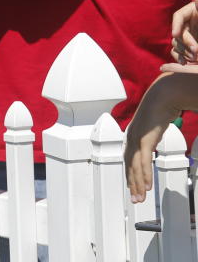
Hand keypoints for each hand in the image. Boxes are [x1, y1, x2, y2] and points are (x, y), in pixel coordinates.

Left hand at [124, 73, 189, 202]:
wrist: (164, 94)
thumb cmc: (161, 107)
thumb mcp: (155, 125)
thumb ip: (152, 135)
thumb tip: (154, 142)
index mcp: (132, 135)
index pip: (129, 160)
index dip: (131, 175)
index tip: (134, 187)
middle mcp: (130, 137)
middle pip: (129, 166)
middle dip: (132, 184)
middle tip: (135, 199)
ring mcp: (136, 138)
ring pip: (135, 167)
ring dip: (138, 184)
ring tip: (141, 198)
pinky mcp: (144, 139)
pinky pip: (143, 161)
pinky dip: (144, 174)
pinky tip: (147, 186)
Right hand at [172, 0, 197, 63]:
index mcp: (193, 12)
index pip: (179, 16)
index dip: (176, 25)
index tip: (175, 34)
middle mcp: (187, 24)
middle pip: (178, 32)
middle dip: (186, 42)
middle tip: (196, 51)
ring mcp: (187, 36)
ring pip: (176, 43)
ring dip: (183, 51)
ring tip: (195, 58)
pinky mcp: (187, 46)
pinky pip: (177, 52)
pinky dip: (179, 57)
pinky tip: (184, 63)